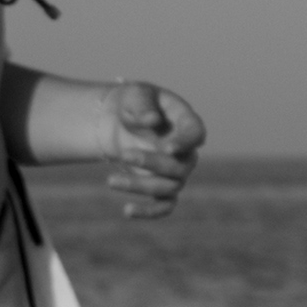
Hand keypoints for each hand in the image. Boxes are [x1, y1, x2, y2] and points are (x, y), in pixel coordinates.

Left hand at [100, 79, 205, 218]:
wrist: (121, 118)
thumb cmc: (133, 101)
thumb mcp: (135, 94)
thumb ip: (143, 106)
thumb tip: (152, 121)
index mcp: (185, 121)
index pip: (196, 134)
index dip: (185, 143)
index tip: (167, 148)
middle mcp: (186, 150)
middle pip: (180, 165)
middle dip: (152, 162)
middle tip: (123, 155)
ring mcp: (177, 172)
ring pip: (169, 187)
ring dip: (140, 186)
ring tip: (110, 180)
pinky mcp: (163, 188)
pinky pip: (164, 206)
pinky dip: (149, 211)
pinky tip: (127, 211)